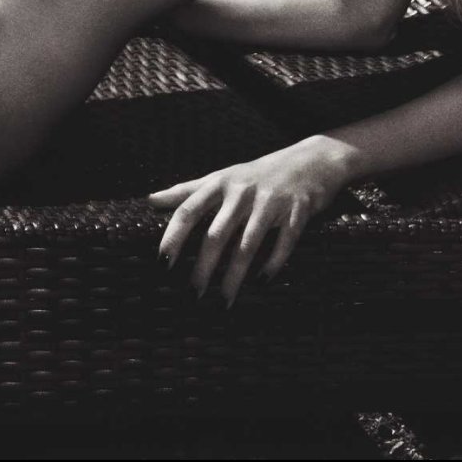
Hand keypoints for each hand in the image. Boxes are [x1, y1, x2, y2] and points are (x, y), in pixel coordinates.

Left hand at [147, 135, 355, 306]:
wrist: (311, 161)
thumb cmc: (258, 174)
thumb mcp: (222, 177)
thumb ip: (187, 190)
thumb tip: (150, 200)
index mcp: (221, 183)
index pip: (189, 209)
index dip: (174, 236)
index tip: (162, 264)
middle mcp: (243, 191)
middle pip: (216, 233)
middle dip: (203, 267)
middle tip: (192, 296)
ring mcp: (271, 200)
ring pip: (247, 244)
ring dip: (234, 276)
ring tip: (223, 301)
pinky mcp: (297, 210)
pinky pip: (284, 241)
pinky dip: (272, 263)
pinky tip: (262, 282)